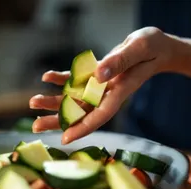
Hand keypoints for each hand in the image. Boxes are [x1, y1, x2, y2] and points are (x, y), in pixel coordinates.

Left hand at [30, 27, 182, 143]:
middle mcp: (108, 92)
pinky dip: (62, 79)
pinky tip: (46, 77)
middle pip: (82, 111)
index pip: (101, 114)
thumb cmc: (153, 47)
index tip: (64, 138)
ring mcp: (101, 85)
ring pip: (75, 98)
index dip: (83, 127)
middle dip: (59, 120)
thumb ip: (120, 61)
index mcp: (121, 90)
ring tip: (32, 103)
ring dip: (54, 101)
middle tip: (35, 126)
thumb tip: (98, 75)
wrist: (157, 48)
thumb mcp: (140, 49)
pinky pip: (77, 80)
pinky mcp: (97, 74)